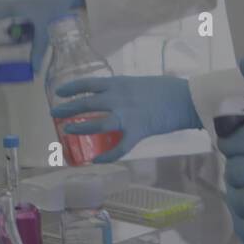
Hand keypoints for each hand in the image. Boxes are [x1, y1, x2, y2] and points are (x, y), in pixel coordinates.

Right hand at [0, 0, 84, 77]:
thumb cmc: (54, 2)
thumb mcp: (45, 27)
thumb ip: (39, 49)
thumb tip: (35, 70)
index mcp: (3, 6)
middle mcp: (0, 3)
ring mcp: (5, 3)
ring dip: (4, 45)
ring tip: (8, 62)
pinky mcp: (13, 5)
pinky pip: (7, 25)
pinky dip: (12, 37)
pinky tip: (20, 46)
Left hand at [50, 76, 201, 162]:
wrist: (187, 98)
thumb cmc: (167, 89)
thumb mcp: (139, 83)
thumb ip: (124, 91)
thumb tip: (113, 97)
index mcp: (120, 84)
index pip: (88, 83)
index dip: (71, 88)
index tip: (59, 92)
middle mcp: (119, 98)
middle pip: (87, 103)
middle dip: (68, 109)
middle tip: (55, 114)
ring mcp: (128, 115)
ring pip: (98, 124)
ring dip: (81, 128)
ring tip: (68, 131)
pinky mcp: (139, 132)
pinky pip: (120, 147)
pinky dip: (107, 156)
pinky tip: (97, 161)